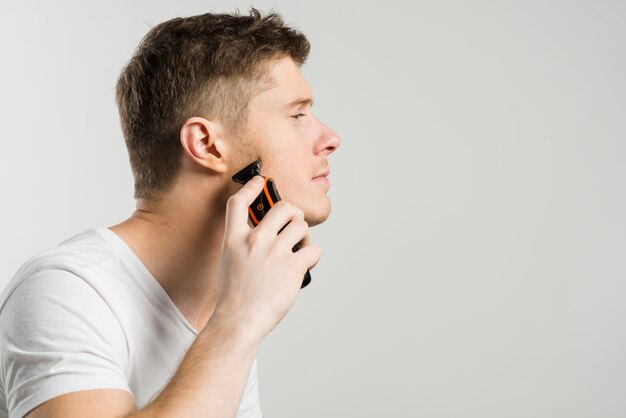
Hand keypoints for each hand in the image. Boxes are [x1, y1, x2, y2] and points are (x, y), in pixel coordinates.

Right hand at [213, 176, 320, 339]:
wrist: (239, 320)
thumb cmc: (235, 295)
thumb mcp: (230, 261)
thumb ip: (244, 242)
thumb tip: (268, 230)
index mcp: (234, 239)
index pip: (238, 203)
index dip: (251, 187)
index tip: (260, 181)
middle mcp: (255, 240)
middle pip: (282, 207)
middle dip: (293, 212)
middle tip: (293, 224)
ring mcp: (274, 252)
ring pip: (301, 225)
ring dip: (304, 235)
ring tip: (299, 249)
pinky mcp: (292, 266)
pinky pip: (314, 249)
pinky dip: (313, 256)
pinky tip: (305, 264)